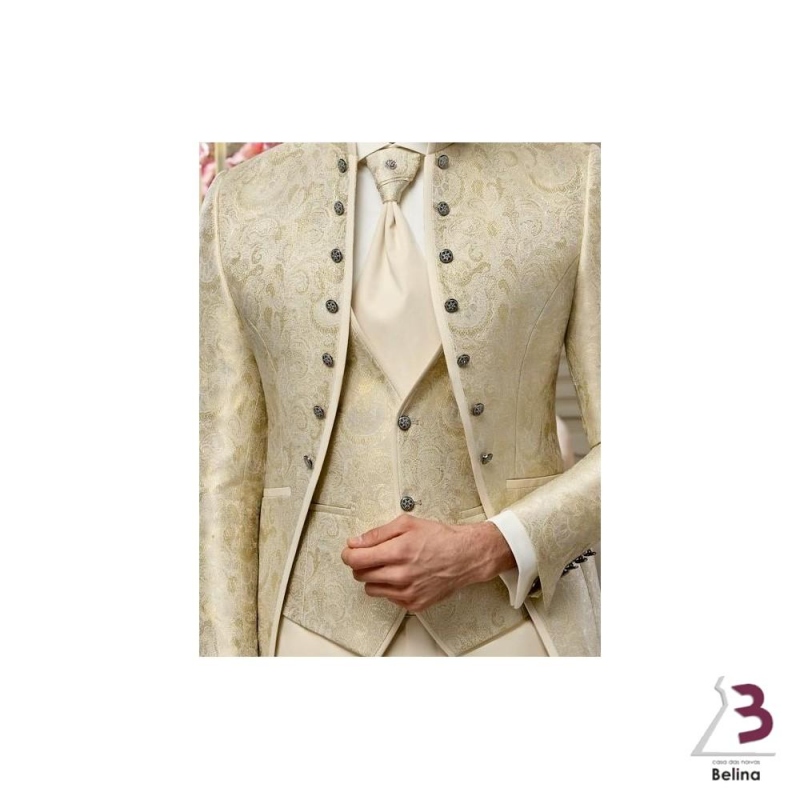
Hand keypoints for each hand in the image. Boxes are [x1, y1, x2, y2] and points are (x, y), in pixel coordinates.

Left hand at [340, 514, 515, 612]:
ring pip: (371, 589)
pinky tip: (404, 576)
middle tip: (373, 555)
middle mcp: (401, 575)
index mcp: (397, 552)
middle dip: (361, 564)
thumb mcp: (407, 524)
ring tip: (390, 565)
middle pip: (360, 575)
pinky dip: (391, 588)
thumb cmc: (439, 538)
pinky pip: (388, 598)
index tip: (350, 551)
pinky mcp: (414, 604)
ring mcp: (407, 593)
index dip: (348, 554)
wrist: (466, 557)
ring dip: (374, 577)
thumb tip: (355, 542)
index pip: (356, 559)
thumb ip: (377, 533)